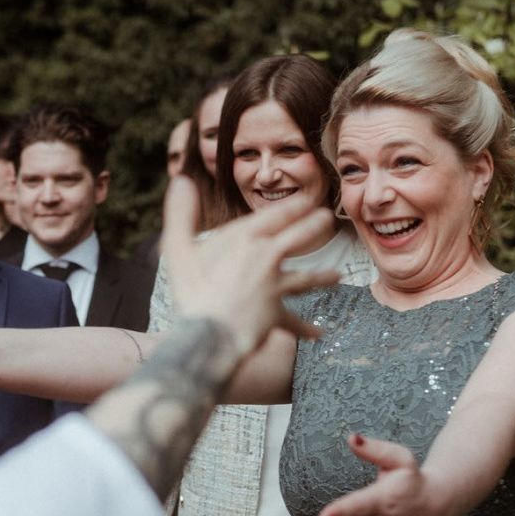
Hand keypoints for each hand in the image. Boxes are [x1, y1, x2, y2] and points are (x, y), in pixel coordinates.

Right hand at [160, 177, 340, 350]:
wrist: (208, 334)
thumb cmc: (191, 291)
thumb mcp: (178, 248)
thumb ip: (181, 214)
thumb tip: (180, 181)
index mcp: (245, 237)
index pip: (276, 215)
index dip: (294, 206)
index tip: (308, 200)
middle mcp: (266, 257)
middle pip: (298, 237)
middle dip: (314, 225)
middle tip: (327, 218)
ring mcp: (275, 285)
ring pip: (305, 278)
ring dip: (322, 276)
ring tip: (337, 276)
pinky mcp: (276, 313)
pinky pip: (293, 322)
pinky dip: (305, 329)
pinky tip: (318, 333)